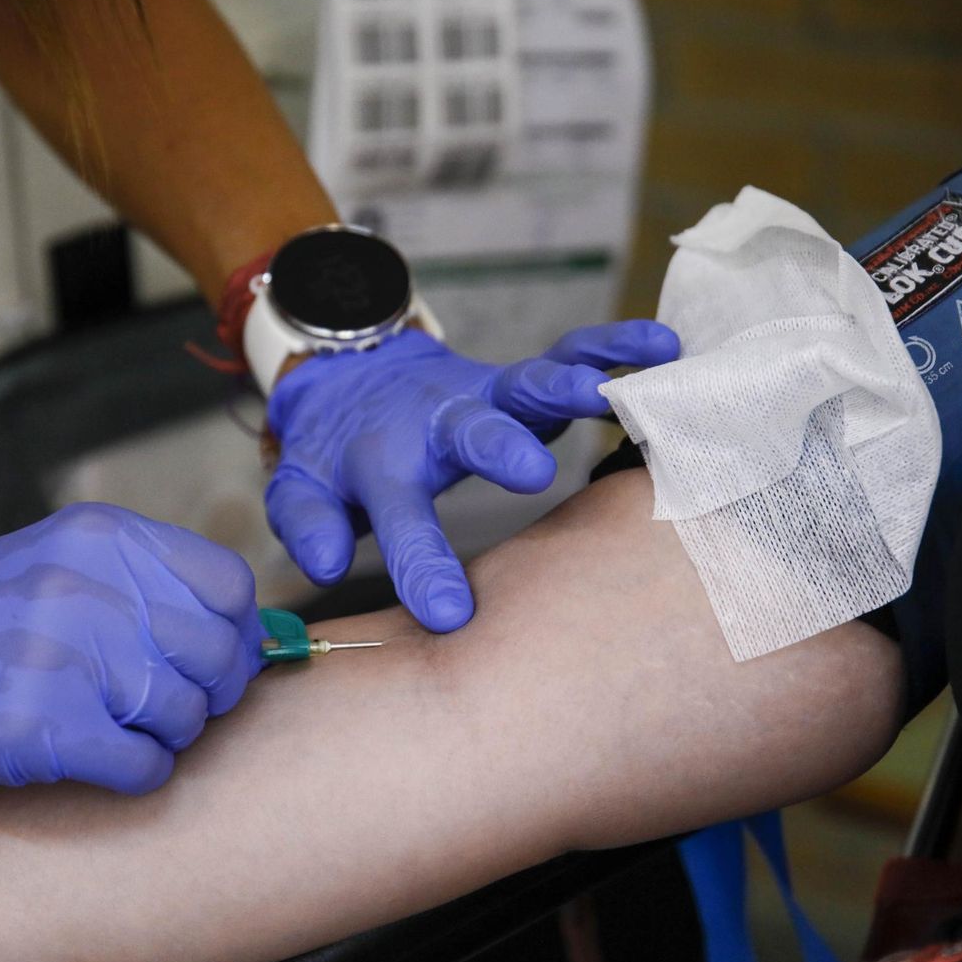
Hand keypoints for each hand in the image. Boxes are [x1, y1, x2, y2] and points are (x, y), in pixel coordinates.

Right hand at [0, 503, 264, 794]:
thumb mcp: (66, 566)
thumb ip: (152, 587)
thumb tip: (253, 637)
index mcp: (104, 538)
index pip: (230, 586)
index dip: (235, 632)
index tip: (213, 658)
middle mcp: (89, 586)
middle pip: (218, 654)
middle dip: (205, 693)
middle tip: (164, 704)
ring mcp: (64, 656)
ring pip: (185, 714)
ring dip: (165, 734)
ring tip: (114, 724)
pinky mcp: (42, 728)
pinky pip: (145, 766)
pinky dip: (135, 772)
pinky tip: (97, 756)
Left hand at [265, 321, 678, 631]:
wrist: (352, 377)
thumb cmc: (335, 453)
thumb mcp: (300, 489)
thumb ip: (308, 524)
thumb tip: (324, 564)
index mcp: (380, 462)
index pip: (400, 518)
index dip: (421, 565)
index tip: (449, 616)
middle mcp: (436, 424)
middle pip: (468, 433)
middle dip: (498, 449)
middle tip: (532, 474)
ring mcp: (483, 397)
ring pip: (525, 384)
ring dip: (566, 386)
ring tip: (611, 395)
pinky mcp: (518, 381)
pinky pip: (568, 354)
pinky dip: (611, 346)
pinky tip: (661, 345)